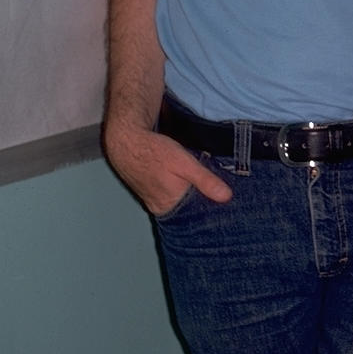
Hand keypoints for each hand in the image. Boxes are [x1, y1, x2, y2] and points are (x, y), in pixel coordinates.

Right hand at [103, 120, 232, 214]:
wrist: (126, 140)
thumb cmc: (153, 151)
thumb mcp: (184, 163)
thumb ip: (205, 180)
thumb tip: (226, 197)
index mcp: (168, 206)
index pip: (195, 214)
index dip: (209, 205)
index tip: (224, 200)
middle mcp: (159, 207)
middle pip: (187, 208)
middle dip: (201, 198)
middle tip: (216, 187)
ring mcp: (153, 199)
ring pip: (179, 199)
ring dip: (189, 191)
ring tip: (202, 181)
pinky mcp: (149, 190)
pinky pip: (169, 193)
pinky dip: (178, 187)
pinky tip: (183, 178)